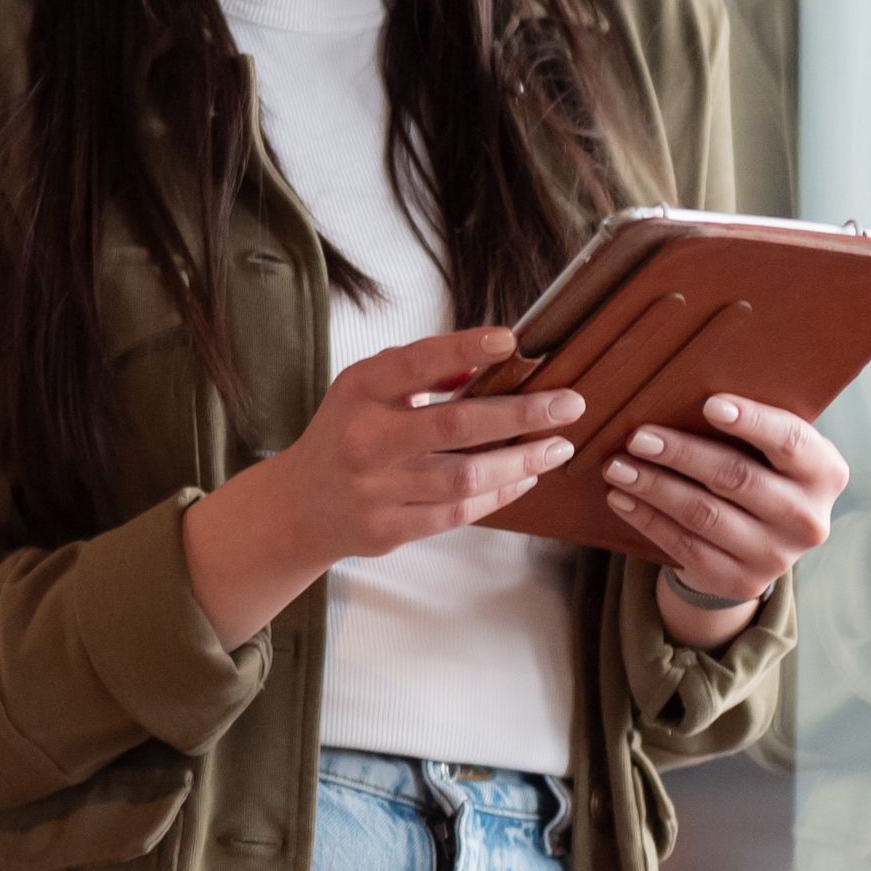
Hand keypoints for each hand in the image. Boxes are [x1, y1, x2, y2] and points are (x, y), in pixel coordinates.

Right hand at [182, 329, 581, 646]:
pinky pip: (456, 514)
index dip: (463, 349)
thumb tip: (487, 359)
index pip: (415, 364)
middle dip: (520, 414)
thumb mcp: (366, 390)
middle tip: (569, 404)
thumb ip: (418, 372)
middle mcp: (365, 440)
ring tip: (558, 446)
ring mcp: (376, 490)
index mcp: (359, 392)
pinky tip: (525, 476)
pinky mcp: (388, 530)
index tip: (510, 340)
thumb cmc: (347, 434)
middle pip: (454, 425)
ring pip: (464, 477)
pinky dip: (498, 494)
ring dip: (521, 460)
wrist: (300, 506)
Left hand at [605, 390, 848, 640]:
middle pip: (737, 477)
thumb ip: (752, 425)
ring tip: (618, 467)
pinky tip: (622, 498)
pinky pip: (685, 546)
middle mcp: (807, 518)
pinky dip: (648, 519)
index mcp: (825, 474)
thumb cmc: (762, 473)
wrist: (761, 545)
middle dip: (682, 454)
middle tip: (638, 437)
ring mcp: (775, 556)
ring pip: (705, 514)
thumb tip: (685, 385)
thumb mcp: (773, 451)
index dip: (752, 421)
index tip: (709, 404)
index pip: (791, 441)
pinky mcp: (739, 581)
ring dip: (655, 487)